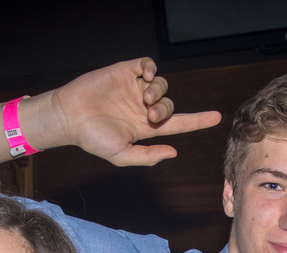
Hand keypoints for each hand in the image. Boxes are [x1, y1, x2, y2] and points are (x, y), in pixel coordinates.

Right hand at [46, 57, 221, 165]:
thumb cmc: (92, 139)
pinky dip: (151, 68)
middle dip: (165, 109)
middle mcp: (143, 107)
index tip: (217, 117)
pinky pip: (146, 64)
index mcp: (146, 127)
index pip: (178, 123)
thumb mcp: (121, 154)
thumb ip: (148, 155)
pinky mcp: (124, 72)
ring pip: (161, 84)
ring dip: (158, 91)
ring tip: (144, 97)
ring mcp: (134, 89)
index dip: (198, 121)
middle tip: (150, 114)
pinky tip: (145, 75)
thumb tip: (174, 152)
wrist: (68, 117)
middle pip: (169, 104)